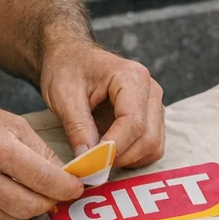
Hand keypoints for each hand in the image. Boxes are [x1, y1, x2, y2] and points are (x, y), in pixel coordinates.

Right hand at [0, 89, 83, 219]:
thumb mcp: (10, 122)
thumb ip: (40, 151)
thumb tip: (66, 176)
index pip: (42, 178)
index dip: (66, 187)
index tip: (77, 188)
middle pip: (28, 206)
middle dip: (51, 203)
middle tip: (59, 194)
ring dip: (28, 210)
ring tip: (33, 193)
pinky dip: (2, 211)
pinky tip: (2, 194)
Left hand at [40, 42, 164, 168]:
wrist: (72, 56)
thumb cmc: (67, 69)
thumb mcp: (64, 95)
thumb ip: (78, 127)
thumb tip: (88, 159)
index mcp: (132, 77)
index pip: (133, 123)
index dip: (114, 148)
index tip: (90, 163)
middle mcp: (151, 89)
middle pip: (149, 137)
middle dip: (121, 156)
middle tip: (92, 162)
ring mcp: (154, 103)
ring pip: (154, 145)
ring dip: (128, 158)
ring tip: (100, 155)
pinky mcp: (152, 116)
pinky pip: (152, 145)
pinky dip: (134, 156)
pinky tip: (111, 151)